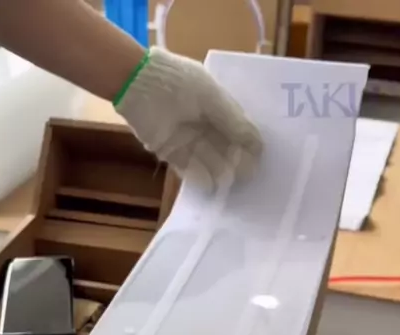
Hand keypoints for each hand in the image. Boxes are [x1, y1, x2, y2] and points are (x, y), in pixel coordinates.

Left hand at [117, 47, 261, 189]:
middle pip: (224, 146)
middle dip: (236, 160)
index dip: (247, 141)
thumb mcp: (211, 97)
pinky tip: (211, 186)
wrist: (140, 84)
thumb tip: (257, 145)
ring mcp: (186, 138)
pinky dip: (199, 178)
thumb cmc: (179, 82)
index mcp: (214, 105)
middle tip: (248, 175)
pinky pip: (187, 168)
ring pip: (208, 159)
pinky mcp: (169, 152)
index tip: (259, 156)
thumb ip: (233, 122)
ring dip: (219, 171)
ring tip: (231, 183)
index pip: (236, 127)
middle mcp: (202, 123)